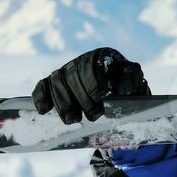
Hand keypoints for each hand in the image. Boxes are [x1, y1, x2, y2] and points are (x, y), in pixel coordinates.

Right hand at [32, 48, 150, 124]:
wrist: (120, 95)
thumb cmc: (128, 88)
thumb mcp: (135, 83)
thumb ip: (131, 80)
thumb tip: (120, 86)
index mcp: (103, 56)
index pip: (94, 63)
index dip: (94, 80)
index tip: (100, 96)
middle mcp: (82, 60)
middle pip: (74, 74)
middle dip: (81, 97)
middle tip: (94, 116)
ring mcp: (67, 70)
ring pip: (57, 81)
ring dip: (63, 102)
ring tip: (74, 120)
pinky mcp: (55, 83)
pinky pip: (43, 86)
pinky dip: (41, 96)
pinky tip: (44, 110)